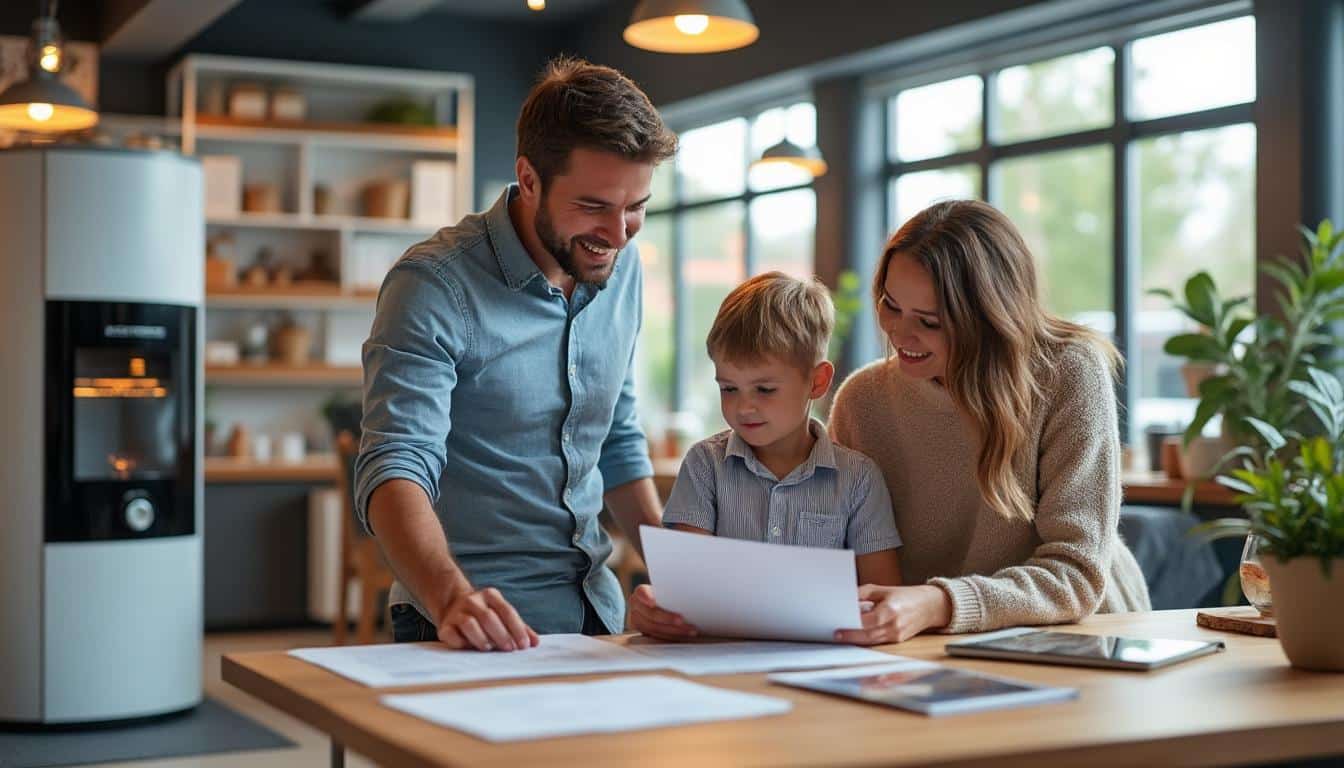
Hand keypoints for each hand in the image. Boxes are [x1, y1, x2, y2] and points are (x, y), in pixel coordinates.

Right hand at [435, 586, 539, 651]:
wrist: (453, 606)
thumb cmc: (484, 615)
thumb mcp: (502, 615)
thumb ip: (519, 628)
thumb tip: (536, 643)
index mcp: (490, 596)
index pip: (507, 611)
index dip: (517, 629)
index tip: (524, 645)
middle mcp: (473, 601)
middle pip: (489, 617)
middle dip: (501, 634)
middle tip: (509, 649)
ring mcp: (457, 612)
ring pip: (469, 624)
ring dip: (481, 638)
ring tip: (489, 648)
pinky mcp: (444, 626)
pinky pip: (452, 635)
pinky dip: (461, 643)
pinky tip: (468, 648)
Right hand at [629, 584, 697, 640]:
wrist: (663, 606)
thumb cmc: (670, 596)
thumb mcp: (669, 590)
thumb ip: (674, 591)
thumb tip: (691, 587)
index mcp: (640, 593)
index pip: (641, 592)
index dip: (646, 597)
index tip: (653, 603)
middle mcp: (636, 607)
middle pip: (650, 614)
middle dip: (667, 618)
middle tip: (682, 620)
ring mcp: (638, 621)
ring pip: (654, 628)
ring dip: (673, 630)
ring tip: (690, 630)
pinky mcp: (644, 633)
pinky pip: (658, 637)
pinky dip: (672, 637)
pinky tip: (684, 635)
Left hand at [834, 584, 952, 644]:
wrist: (930, 605)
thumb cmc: (906, 595)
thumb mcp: (882, 589)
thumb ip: (862, 594)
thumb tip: (845, 599)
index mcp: (890, 610)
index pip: (867, 622)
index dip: (852, 627)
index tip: (838, 628)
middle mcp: (894, 625)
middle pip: (868, 635)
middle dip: (851, 636)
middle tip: (836, 635)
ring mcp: (897, 635)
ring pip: (872, 641)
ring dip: (857, 640)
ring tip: (843, 636)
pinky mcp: (898, 640)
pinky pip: (879, 642)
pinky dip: (867, 640)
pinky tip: (857, 637)